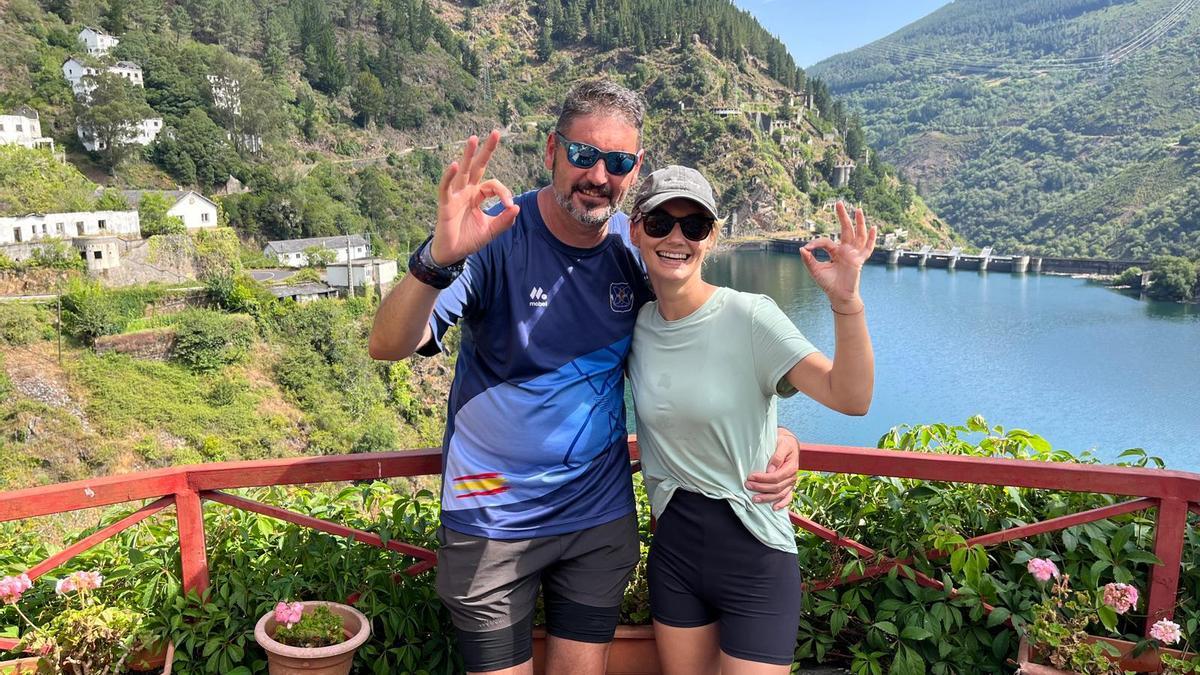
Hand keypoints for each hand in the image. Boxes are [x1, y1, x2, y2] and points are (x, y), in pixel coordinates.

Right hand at [430, 130, 519, 264]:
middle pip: (477, 166)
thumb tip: (516, 207)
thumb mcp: (491, 231)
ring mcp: (456, 196)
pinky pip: (446, 187)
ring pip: (462, 171)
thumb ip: (504, 221)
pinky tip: (454, 165)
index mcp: (478, 195)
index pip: (493, 185)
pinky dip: (449, 176)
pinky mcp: (446, 204)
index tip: (509, 205)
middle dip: (486, 150)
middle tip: (496, 132)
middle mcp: (467, 191)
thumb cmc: (469, 239)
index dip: (504, 192)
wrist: (452, 254)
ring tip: (473, 139)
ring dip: (467, 155)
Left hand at [745, 428, 800, 510]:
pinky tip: (774, 508)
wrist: (789, 444)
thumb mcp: (782, 444)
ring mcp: (791, 483)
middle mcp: (792, 477)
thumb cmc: (784, 443)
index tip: (751, 477)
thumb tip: (770, 470)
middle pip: (776, 487)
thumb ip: (777, 456)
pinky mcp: (789, 486)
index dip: (763, 479)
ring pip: (780, 494)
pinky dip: (782, 504)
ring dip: (767, 498)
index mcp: (791, 467)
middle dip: (761, 488)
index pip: (776, 477)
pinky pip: (788, 497)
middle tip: (748, 485)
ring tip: (754, 499)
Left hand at [801, 202, 876, 310]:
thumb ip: (808, 260)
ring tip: (858, 210)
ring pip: (858, 235)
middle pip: (845, 230)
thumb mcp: (815, 270)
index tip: (807, 248)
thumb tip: (802, 248)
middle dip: (842, 216)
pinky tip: (873, 228)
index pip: (826, 241)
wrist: (838, 296)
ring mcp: (853, 254)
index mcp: (835, 251)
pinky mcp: (859, 261)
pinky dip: (871, 239)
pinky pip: (867, 249)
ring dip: (859, 223)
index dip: (816, 243)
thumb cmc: (828, 283)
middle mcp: (845, 250)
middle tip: (839, 203)